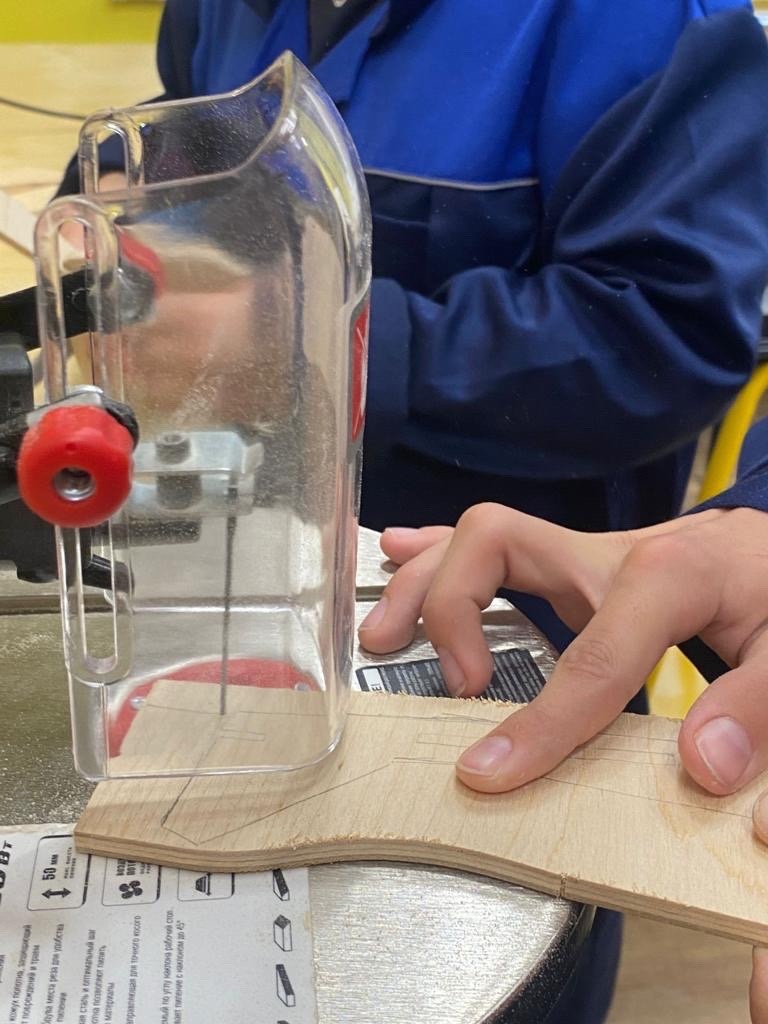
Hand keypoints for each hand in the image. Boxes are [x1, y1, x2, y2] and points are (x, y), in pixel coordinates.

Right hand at [360, 504, 767, 1020]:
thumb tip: (700, 767)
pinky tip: (396, 556)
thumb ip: (758, 711)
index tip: (488, 774)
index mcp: (669, 572)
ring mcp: (584, 549)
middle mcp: (610, 550)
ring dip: (422, 579)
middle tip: (453, 686)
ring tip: (382, 635)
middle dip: (451, 608)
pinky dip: (437, 552)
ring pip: (477, 536)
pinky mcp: (574, 561)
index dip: (541, 721)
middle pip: (495, 541)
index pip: (590, 654)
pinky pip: (490, 546)